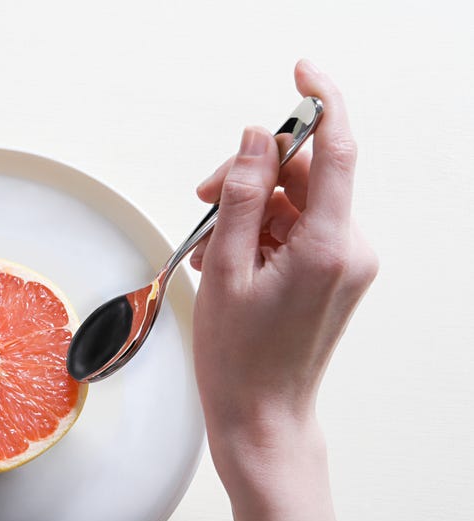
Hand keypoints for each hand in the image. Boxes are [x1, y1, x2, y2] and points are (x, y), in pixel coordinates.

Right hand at [189, 60, 377, 520]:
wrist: (262, 418)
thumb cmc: (240, 360)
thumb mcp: (225, 270)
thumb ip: (242, 197)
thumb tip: (256, 141)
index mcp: (329, 246)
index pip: (336, 150)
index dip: (319, 102)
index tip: (299, 71)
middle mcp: (349, 249)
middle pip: (305, 177)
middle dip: (252, 176)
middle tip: (202, 199)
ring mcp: (345, 264)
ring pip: (296, 204)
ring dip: (249, 211)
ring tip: (209, 248)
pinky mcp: (334, 276)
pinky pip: (298, 232)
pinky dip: (261, 234)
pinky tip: (228, 260)